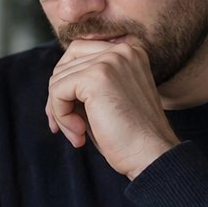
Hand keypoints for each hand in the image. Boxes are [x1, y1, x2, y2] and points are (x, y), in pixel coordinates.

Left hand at [46, 38, 178, 178]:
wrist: (152, 156)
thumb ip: (86, 84)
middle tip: (70, 128)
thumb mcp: (108, 100)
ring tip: (78, 135)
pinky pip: (57, 91)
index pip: (78, 54)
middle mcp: (121, 50)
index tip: (69, 115)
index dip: (67, 85)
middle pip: (65, 65)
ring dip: (60, 112)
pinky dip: (60, 115)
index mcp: (129, 51)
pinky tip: (79, 133)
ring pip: (58, 80)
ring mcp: (109, 60)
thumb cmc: (130, 136)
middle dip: (59, 100)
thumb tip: (54, 83)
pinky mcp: (96, 77)